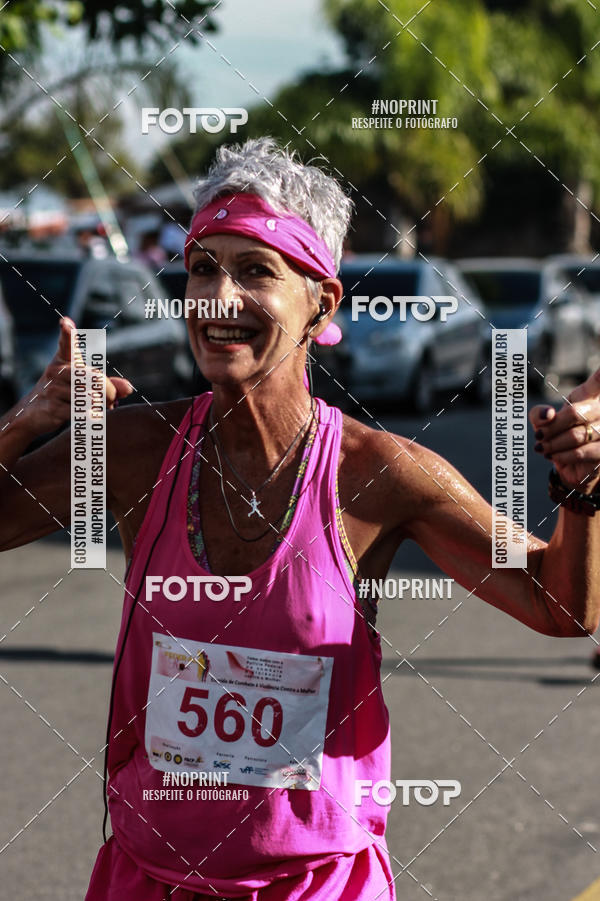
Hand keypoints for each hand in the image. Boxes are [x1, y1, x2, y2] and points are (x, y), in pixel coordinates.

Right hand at [17, 317, 133, 435]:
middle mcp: (57, 371)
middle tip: (113, 400)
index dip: (67, 332)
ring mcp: (53, 388)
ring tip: (100, 409)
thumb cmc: (63, 395)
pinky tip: (92, 417)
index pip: (66, 344)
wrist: (32, 415)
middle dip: (110, 392)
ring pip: (90, 397)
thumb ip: (108, 385)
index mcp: (64, 360)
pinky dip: (92, 416)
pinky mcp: (52, 407)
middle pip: (94, 378)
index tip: (65, 323)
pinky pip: (81, 412)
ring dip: (101, 406)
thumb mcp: (82, 385)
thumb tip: (130, 388)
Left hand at [530, 368, 599, 491]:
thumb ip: (539, 413)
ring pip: (577, 435)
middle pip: (575, 413)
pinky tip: (554, 455)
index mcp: (588, 395)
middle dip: (551, 428)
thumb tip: (547, 414)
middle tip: (539, 436)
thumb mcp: (542, 420)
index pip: (597, 382)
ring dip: (554, 444)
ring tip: (543, 447)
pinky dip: (563, 455)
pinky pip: (581, 452)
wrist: (570, 463)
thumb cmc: (557, 434)